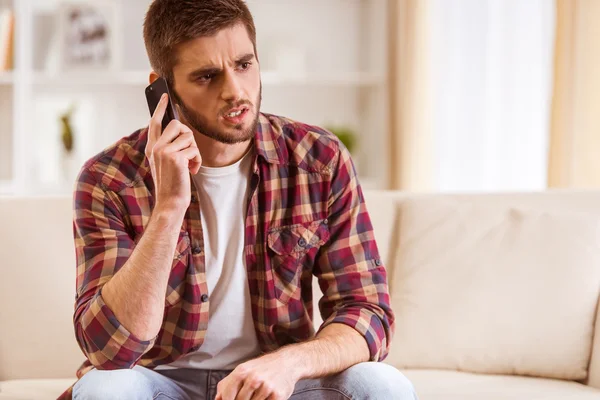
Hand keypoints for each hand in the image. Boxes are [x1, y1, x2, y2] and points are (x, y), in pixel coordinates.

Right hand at [145, 93, 201, 214]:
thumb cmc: (173, 183)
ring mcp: (164, 151)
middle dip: (188, 136)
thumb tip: (182, 130)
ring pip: (189, 137)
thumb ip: (170, 147)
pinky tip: (192, 171)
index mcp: (152, 148)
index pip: (155, 123)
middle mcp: (156, 148)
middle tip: (188, 152)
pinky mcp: (175, 157)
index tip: (165, 96)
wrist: (171, 201)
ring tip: (190, 165)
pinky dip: (197, 161)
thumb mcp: (167, 163)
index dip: (160, 108)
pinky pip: (194, 149)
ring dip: (195, 152)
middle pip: (177, 124)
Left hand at [215, 353, 299, 399]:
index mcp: (242, 371)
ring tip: (259, 394)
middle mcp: (253, 378)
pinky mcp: (277, 395)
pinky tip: (266, 396)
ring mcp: (266, 387)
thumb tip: (217, 399)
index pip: (227, 396)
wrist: (287, 363)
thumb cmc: (262, 368)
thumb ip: (227, 384)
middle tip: (249, 396)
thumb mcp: (243, 370)